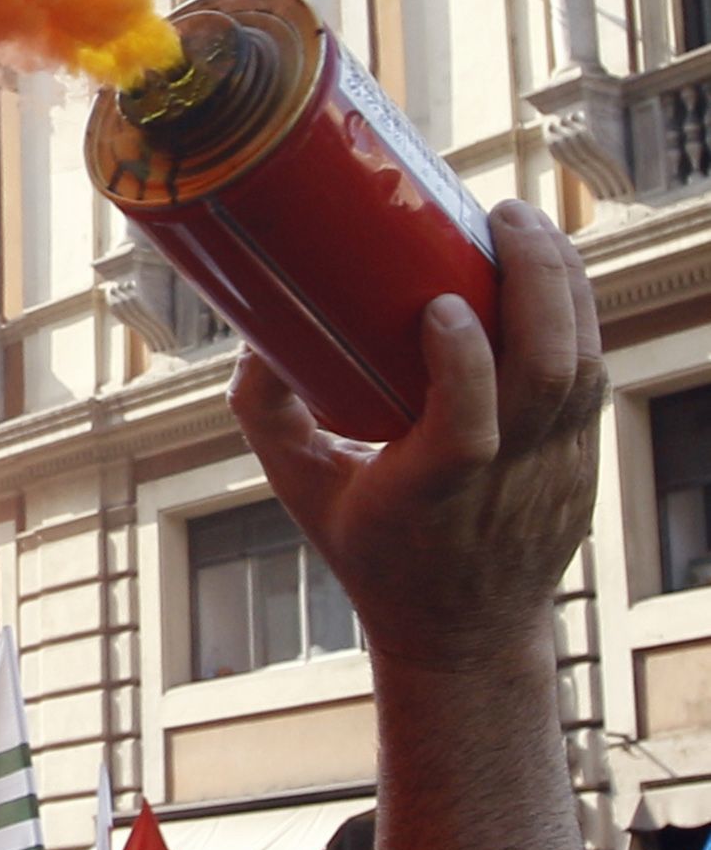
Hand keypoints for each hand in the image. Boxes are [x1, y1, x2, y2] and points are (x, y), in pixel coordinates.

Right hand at [229, 203, 601, 670]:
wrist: (463, 630)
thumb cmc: (374, 551)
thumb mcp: (302, 491)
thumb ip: (267, 416)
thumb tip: (254, 335)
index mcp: (434, 494)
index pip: (472, 426)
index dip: (469, 361)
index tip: (442, 303)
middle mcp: (509, 479)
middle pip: (549, 372)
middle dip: (537, 282)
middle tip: (503, 219)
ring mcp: (557, 467)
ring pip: (584, 362)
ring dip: (567, 285)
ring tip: (530, 228)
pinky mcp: (582, 456)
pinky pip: (594, 372)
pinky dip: (579, 314)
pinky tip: (553, 273)